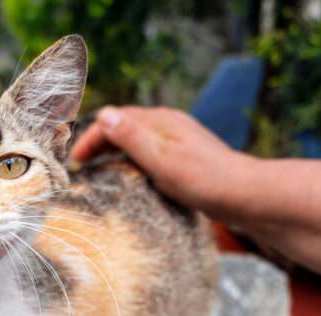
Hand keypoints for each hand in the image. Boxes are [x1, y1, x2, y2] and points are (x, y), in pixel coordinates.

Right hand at [70, 106, 251, 215]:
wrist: (245, 195)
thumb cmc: (203, 180)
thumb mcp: (161, 160)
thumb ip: (132, 137)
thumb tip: (105, 114)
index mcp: (160, 121)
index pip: (114, 119)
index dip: (90, 137)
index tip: (74, 160)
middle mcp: (169, 125)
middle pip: (126, 126)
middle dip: (101, 142)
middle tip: (81, 165)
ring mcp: (180, 140)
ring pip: (139, 139)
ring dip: (117, 151)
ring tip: (101, 171)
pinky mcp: (188, 157)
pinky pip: (152, 153)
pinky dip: (134, 161)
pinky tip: (136, 179)